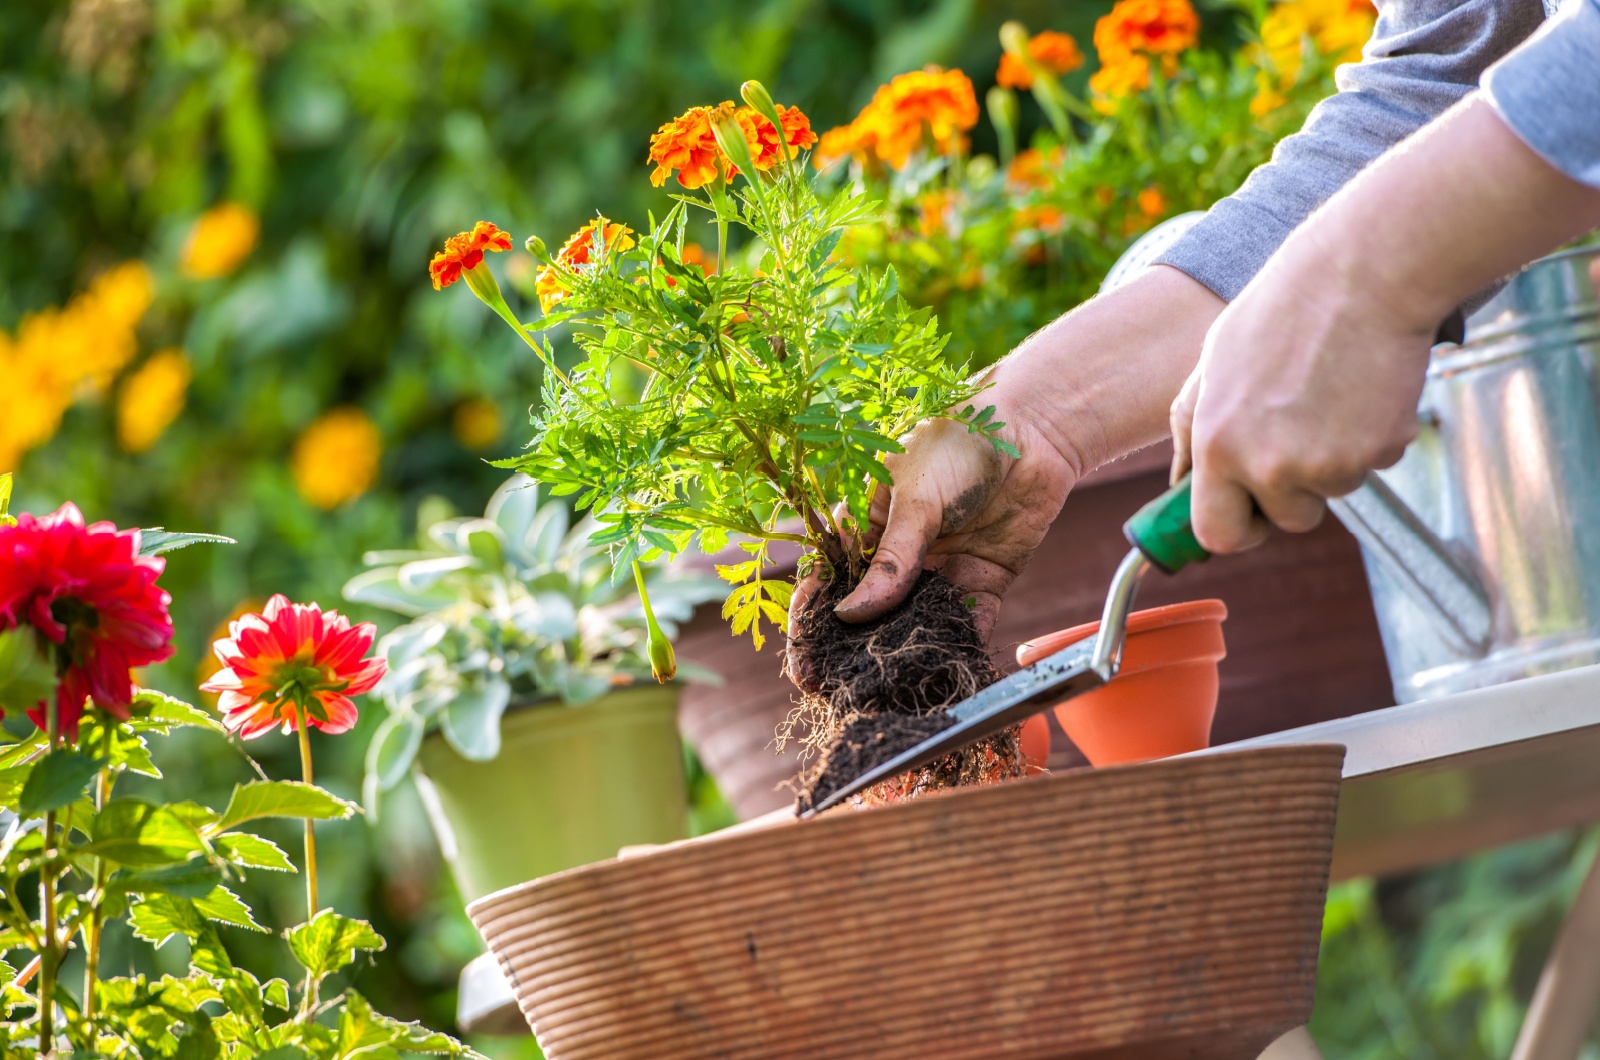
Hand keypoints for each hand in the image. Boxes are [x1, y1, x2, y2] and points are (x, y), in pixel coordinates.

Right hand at [786, 266, 1223, 686]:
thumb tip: (850, 615)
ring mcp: (940, 571)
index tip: (805, 664)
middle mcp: (899, 556)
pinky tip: (947, 678)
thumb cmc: (957, 444)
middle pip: (867, 615)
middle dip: (851, 654)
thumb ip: (891, 559)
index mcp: (867, 526)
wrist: (1032, 430)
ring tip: (889, 698)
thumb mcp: (915, 498)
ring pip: (914, 625)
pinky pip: (968, 625)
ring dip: (903, 658)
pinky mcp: (982, 582)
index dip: (813, 623)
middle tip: (838, 693)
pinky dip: (959, 649)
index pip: (829, 581)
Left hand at [1169, 243, 1432, 553]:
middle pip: (1286, 521)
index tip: (1249, 516)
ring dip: (1332, 459)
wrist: (1361, 275)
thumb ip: (1191, 432)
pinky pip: (1371, 464)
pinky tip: (1360, 389)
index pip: (1217, 533)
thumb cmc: (1279, 314)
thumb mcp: (1211, 366)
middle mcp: (1268, 465)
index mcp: (1217, 445)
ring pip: (1332, 491)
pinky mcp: (1379, 451)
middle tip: (1299, 437)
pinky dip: (1368, 437)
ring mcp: (1328, 464)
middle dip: (1293, 497)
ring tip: (1327, 394)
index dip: (1236, 529)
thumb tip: (1178, 485)